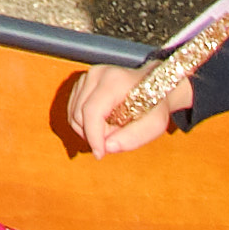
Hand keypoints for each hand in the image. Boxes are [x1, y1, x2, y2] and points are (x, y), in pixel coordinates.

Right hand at [60, 61, 177, 157]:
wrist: (155, 86)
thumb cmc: (155, 105)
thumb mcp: (155, 124)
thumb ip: (134, 137)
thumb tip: (107, 146)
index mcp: (114, 81)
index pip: (92, 112)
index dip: (93, 137)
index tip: (100, 154)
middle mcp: (97, 75)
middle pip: (79, 115)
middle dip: (94, 134)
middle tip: (115, 136)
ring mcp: (87, 77)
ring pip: (73, 114)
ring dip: (88, 129)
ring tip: (111, 128)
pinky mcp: (82, 82)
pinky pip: (73, 111)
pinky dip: (84, 123)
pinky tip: (102, 123)